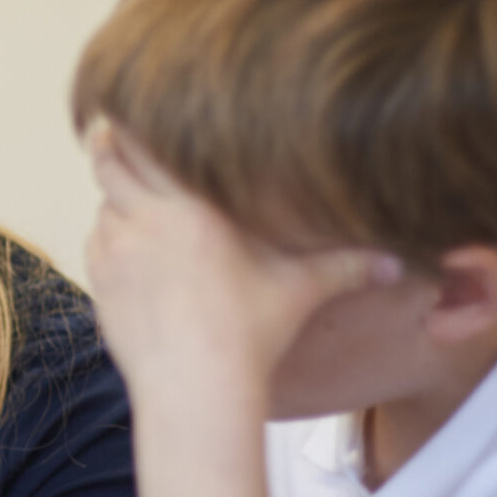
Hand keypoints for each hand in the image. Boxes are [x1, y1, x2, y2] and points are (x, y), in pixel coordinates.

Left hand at [82, 120, 400, 399]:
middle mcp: (143, 221)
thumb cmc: (251, 334)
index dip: (131, 121)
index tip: (129, 106)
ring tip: (133, 199)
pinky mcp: (100, 290)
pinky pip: (96, 248)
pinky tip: (131, 250)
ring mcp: (114, 256)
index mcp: (188, 204)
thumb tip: (399, 261)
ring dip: (114, 199)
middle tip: (112, 131)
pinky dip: (109, 241)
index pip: (142, 142)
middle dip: (109, 145)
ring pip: (102, 207)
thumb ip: (346, 266)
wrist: (197, 390)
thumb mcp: (301, 290)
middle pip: (107, 161)